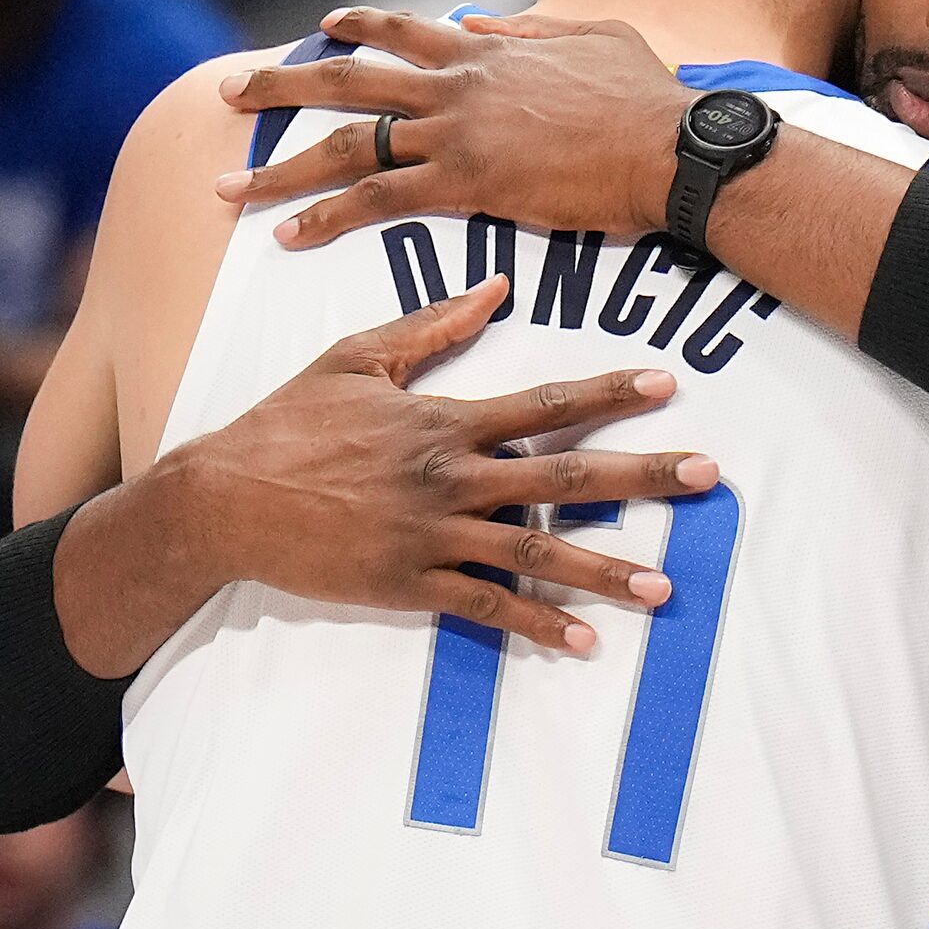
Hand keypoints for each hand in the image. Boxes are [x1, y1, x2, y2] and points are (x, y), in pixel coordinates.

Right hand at [169, 275, 718, 652]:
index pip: (543, 404)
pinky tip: (584, 642)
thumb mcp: (357, 358)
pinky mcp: (409, 584)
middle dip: (641, 477)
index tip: (666, 386)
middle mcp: (449, 478)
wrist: (221, 500)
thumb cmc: (289, 422)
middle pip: (563, 477)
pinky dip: (536, 627)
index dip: (608, 394)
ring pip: (535, 553)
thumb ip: (433, 326)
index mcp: (442, 420)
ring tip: (666, 585)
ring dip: (605, 570)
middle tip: (707, 478)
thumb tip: (499, 286)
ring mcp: (431, 536)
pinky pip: (485, 609)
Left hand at [214, 9, 696, 249]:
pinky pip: (377, 200)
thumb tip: (482, 22)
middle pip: (347, 81)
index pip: (405, 31)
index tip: (321, 30)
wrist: (669, 146)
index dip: (358, 28)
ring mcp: (456, 134)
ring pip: (346, 143)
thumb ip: (533, 28)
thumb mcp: (597, 37)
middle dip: (280, 86)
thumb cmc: (649, 99)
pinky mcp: (466, 184)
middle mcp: (457, 86)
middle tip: (229, 92)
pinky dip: (326, 216)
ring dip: (281, 165)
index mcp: (488, 51)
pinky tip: (289, 234)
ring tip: (230, 185)